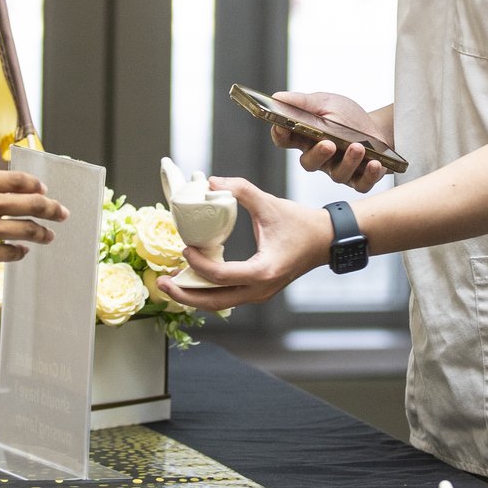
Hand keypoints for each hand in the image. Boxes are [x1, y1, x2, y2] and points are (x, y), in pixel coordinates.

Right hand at [0, 171, 66, 298]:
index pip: (14, 179)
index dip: (33, 183)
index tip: (42, 188)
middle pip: (31, 202)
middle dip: (51, 207)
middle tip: (62, 212)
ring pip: (27, 229)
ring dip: (42, 232)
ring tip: (50, 235)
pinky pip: (12, 252)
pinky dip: (21, 252)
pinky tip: (23, 252)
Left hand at [159, 178, 330, 310]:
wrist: (326, 240)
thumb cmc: (301, 223)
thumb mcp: (269, 203)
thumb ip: (240, 189)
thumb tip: (210, 182)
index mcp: (263, 271)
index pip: (221, 276)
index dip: (198, 265)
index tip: (185, 247)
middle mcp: (260, 290)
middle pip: (214, 302)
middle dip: (184, 295)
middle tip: (161, 282)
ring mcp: (260, 294)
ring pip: (220, 304)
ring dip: (193, 296)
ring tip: (170, 283)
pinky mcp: (258, 291)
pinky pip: (228, 298)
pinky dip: (207, 292)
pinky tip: (192, 279)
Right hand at [269, 90, 389, 191]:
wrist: (376, 126)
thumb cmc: (346, 116)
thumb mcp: (326, 103)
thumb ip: (302, 102)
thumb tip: (277, 97)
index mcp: (306, 138)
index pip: (285, 139)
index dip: (281, 134)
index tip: (282, 126)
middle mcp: (320, 158)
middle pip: (309, 162)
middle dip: (317, 154)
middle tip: (328, 144)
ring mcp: (339, 170)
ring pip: (337, 174)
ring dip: (348, 161)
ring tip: (357, 147)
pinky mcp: (360, 179)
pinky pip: (361, 183)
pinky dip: (368, 175)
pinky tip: (374, 163)